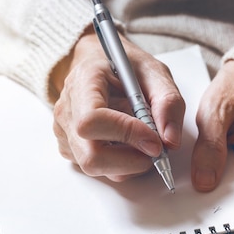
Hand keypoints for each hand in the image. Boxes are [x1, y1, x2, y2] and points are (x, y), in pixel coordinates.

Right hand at [51, 30, 184, 181]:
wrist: (98, 64)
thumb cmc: (123, 66)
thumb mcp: (154, 72)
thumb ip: (168, 102)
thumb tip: (170, 141)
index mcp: (83, 83)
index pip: (93, 121)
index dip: (126, 134)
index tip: (154, 139)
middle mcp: (66, 112)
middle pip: (91, 156)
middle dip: (131, 160)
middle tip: (154, 147)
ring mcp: (64, 133)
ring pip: (95, 167)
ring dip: (127, 161)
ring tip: (138, 136)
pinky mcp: (69, 149)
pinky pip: (96, 168)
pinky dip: (118, 162)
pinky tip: (124, 140)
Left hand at [192, 61, 233, 226]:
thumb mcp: (217, 112)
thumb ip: (211, 147)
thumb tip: (205, 184)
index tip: (215, 225)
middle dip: (222, 214)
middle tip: (191, 214)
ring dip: (215, 202)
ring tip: (186, 198)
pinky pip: (229, 187)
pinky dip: (213, 188)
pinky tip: (192, 183)